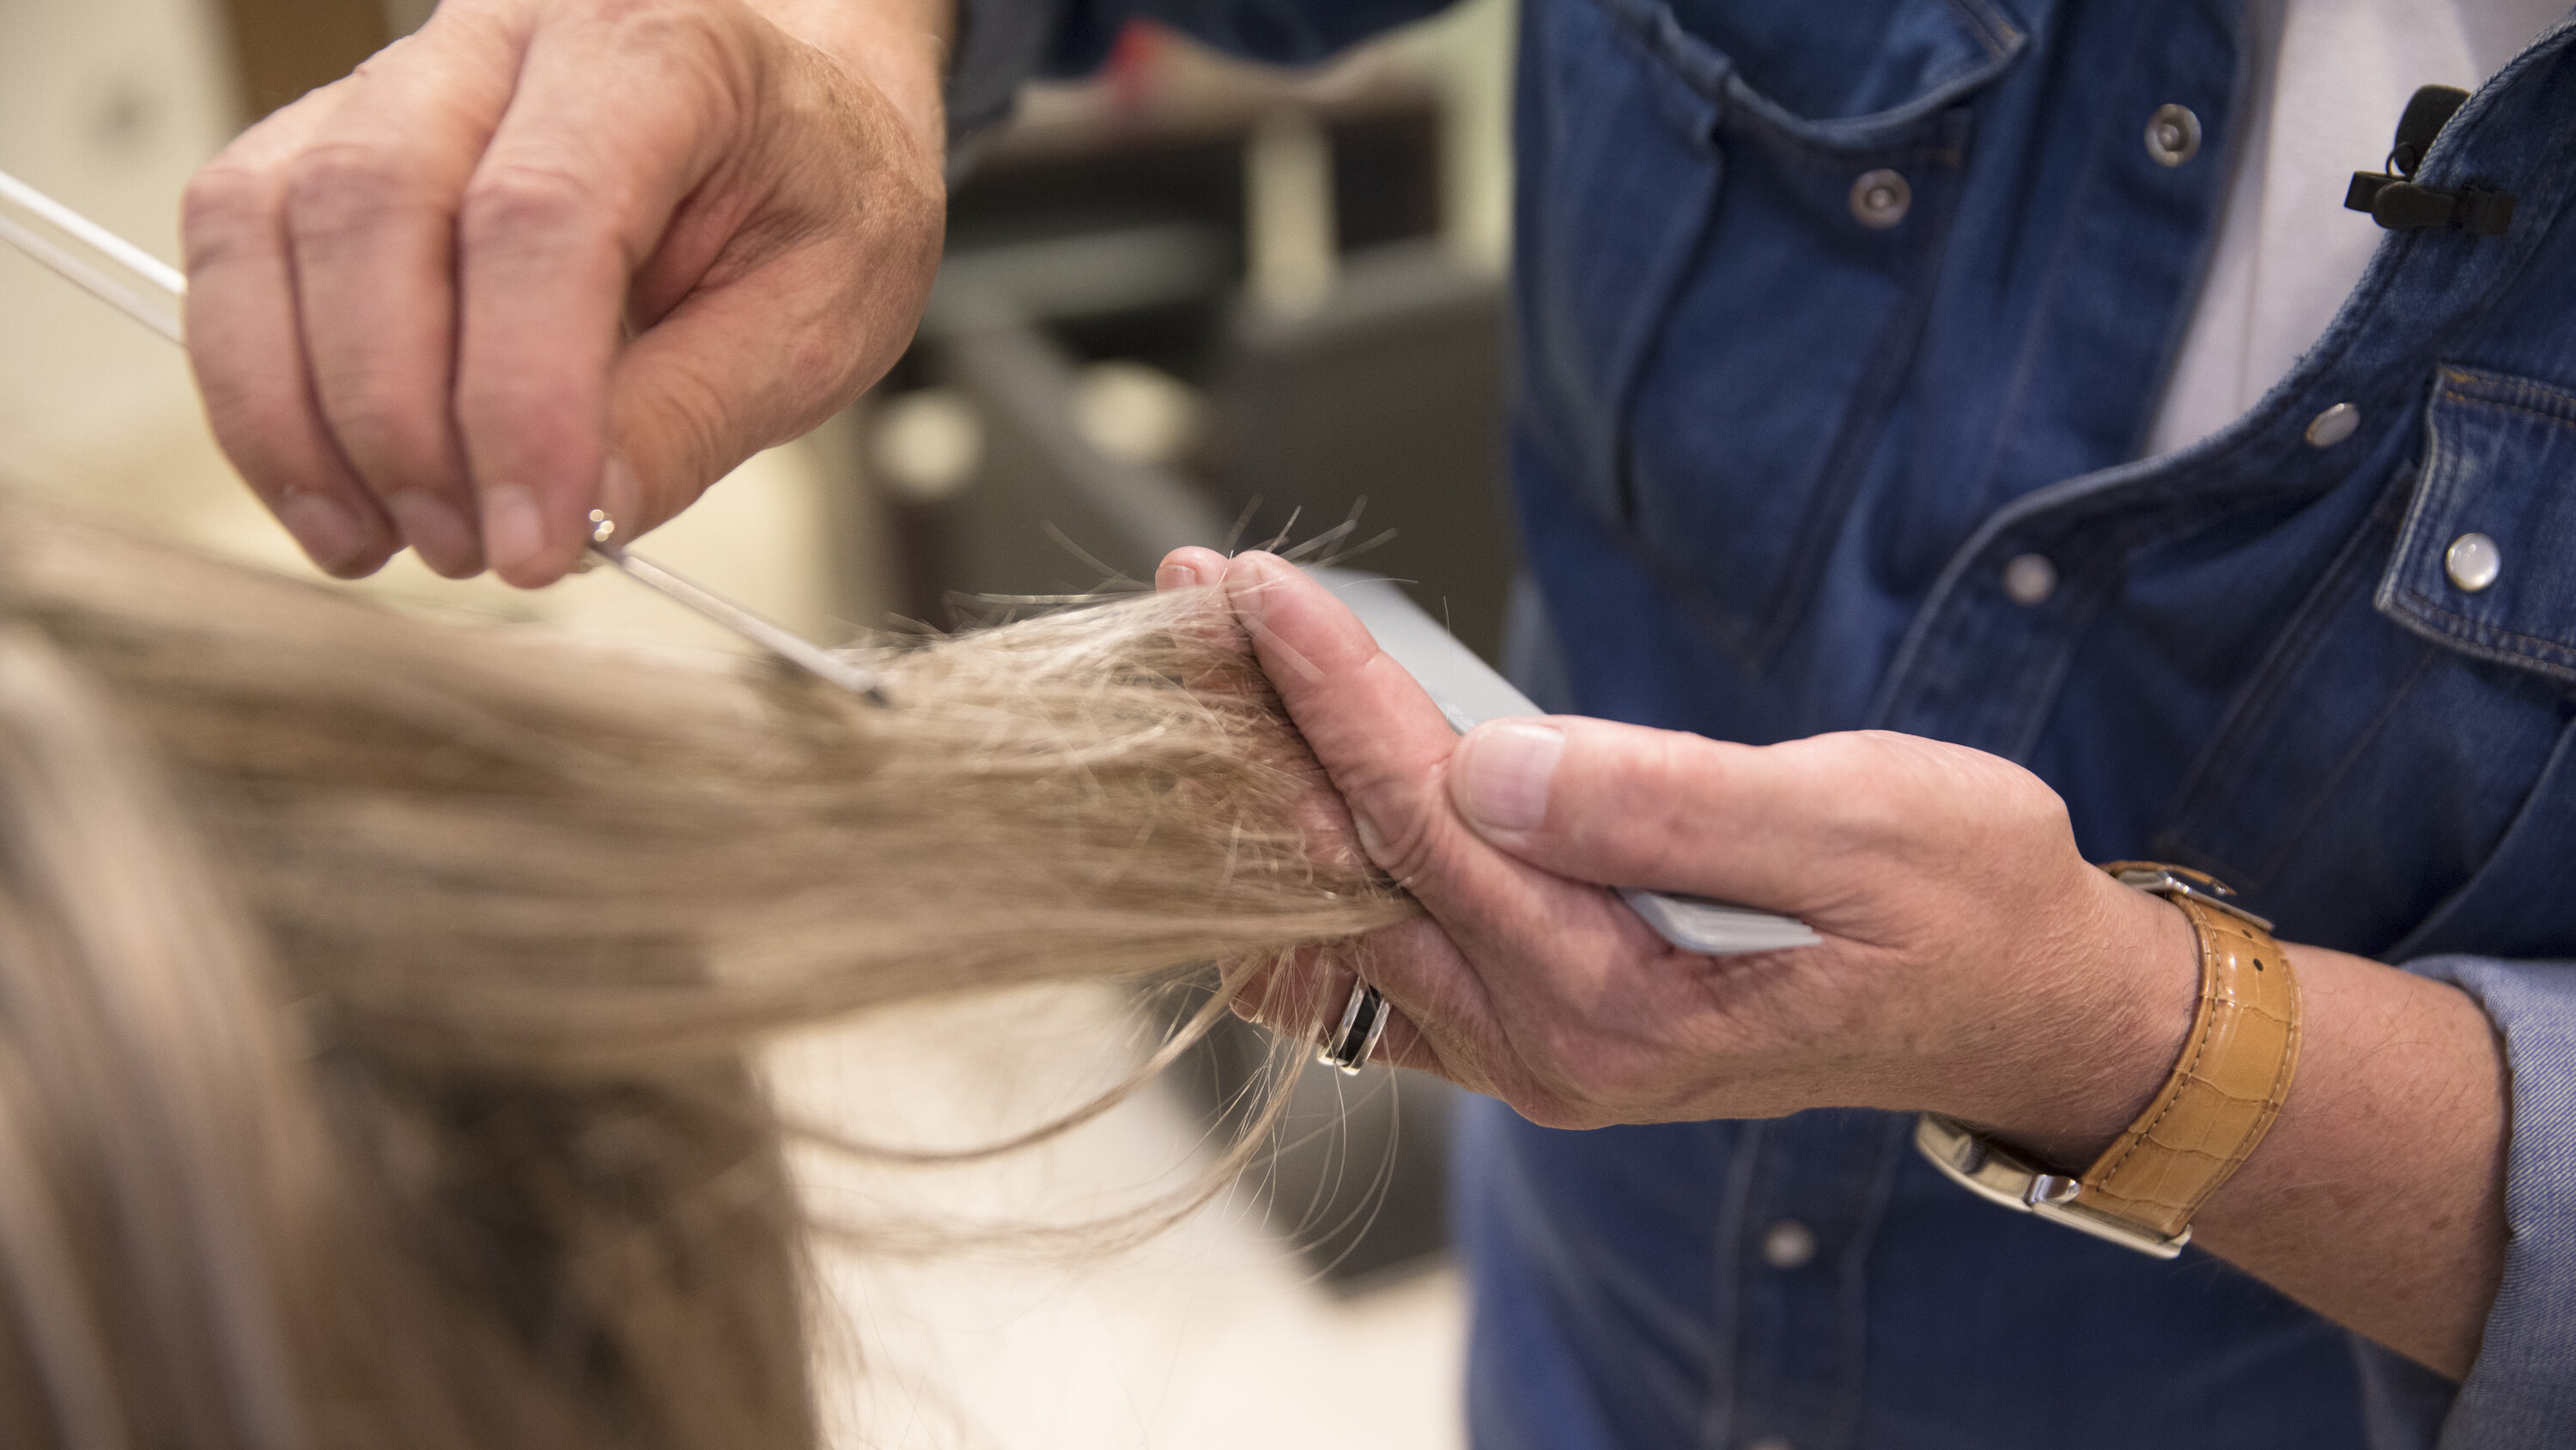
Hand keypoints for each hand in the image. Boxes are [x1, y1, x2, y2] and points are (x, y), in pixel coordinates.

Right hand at [182, 0, 947, 585]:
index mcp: (659, 55)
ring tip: (380, 540)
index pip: (546, 216)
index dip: (522, 399)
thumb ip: (700, 413)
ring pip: (273, 216)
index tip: (534, 543)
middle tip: (462, 551)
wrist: (789, 115)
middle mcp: (507, 38)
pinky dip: (259, 380)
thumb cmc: (812, 196)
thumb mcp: (823, 317)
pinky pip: (241, 241)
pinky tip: (334, 488)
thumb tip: (586, 518)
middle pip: (376, 203)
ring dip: (299, 408)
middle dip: (396, 414)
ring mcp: (400, 76)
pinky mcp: (334, 136)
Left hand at [1161, 548, 2198, 1152]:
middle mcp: (1545, 1046)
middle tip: (1186, 595)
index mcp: (1612, 996)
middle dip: (1264, 725)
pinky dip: (1318, 860)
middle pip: (1351, 868)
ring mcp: (1531, 1051)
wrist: (2024, 1007)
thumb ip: (1668, 805)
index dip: (1331, 692)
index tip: (1254, 585)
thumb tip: (1489, 763)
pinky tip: (1268, 788)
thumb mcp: (1859, 830)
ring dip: (1278, 782)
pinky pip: (1380, 957)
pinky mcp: (1538, 1026)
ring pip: (1349, 909)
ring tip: (1209, 659)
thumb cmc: (1966, 903)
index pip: (1424, 818)